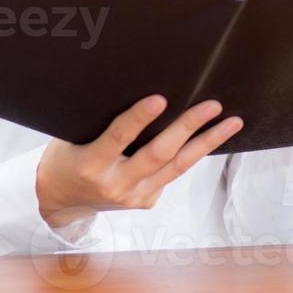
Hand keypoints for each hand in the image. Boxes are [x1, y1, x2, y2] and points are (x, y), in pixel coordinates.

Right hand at [36, 95, 241, 227]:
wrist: (60, 201)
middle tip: (212, 105)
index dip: (139, 118)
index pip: (119, 137)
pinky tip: (213, 137)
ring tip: (232, 123)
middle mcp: (115, 184)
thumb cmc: (67, 157)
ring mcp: (134, 197)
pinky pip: (173, 173)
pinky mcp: (146, 201)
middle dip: (188, 127)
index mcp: (91, 164)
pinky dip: (193, 154)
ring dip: (207, 142)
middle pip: (159, 153)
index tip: (161, 98)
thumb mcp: (74, 137)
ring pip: (177, 167)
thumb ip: (104, 122)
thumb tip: (146, 91)